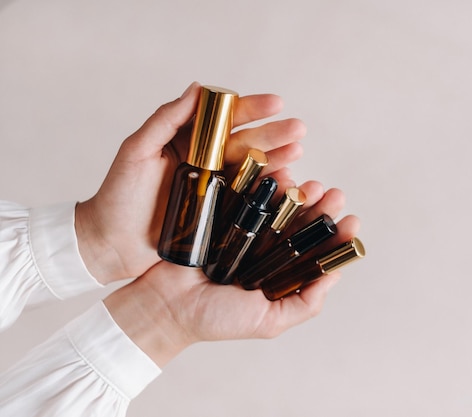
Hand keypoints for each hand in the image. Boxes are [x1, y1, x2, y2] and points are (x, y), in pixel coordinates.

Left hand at [75, 82, 305, 283]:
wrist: (112, 244)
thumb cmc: (118, 195)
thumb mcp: (137, 151)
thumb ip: (165, 119)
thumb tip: (197, 87)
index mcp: (187, 141)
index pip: (224, 120)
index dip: (251, 110)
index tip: (275, 103)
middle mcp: (205, 162)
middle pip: (244, 143)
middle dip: (273, 134)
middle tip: (298, 129)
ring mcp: (213, 188)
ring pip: (252, 169)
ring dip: (278, 159)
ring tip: (298, 151)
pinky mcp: (218, 214)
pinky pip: (248, 199)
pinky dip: (269, 190)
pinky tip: (288, 182)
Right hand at [103, 184, 359, 366]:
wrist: (163, 306)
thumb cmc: (215, 320)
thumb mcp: (268, 321)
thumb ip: (304, 304)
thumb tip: (334, 276)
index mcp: (277, 276)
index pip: (313, 253)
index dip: (334, 237)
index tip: (352, 220)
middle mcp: (263, 253)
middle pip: (299, 225)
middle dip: (319, 209)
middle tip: (333, 194)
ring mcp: (242, 232)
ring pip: (276, 207)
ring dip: (295, 192)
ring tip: (309, 184)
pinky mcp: (220, 214)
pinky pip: (244, 195)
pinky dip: (261, 183)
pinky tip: (278, 174)